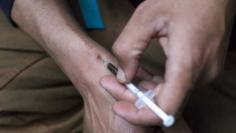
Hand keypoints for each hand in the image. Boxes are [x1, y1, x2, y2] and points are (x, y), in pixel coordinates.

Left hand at [101, 0, 234, 124]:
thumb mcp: (147, 17)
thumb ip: (129, 48)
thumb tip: (125, 76)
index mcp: (188, 62)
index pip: (165, 108)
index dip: (140, 114)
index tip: (119, 107)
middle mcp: (201, 73)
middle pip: (163, 102)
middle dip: (134, 97)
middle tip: (111, 83)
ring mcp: (204, 71)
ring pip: (169, 93)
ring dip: (144, 89)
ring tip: (122, 77)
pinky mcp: (203, 67)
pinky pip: (176, 84)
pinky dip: (156, 82)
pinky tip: (141, 73)